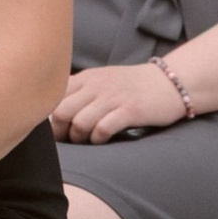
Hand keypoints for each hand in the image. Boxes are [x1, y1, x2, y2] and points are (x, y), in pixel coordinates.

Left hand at [52, 63, 194, 144]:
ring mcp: (113, 97)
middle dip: (61, 132)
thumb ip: (79, 92)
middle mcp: (96, 85)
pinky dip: (99, 139)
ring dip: (80, 138)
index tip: (57, 130)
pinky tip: (103, 140)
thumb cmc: (131, 87)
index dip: (49, 118)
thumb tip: (54, 114)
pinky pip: (103, 128)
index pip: (54, 96)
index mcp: (86, 77)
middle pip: (61, 112)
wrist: (168, 82)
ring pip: (80, 122)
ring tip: (88, 141)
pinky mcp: (130, 110)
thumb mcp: (101, 81)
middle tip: (70, 141)